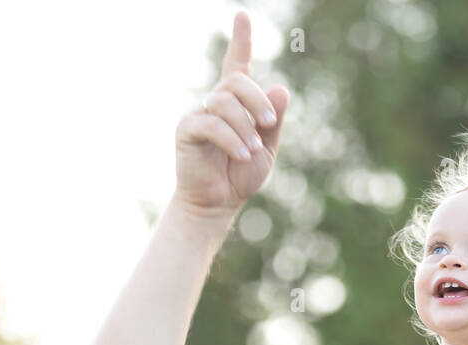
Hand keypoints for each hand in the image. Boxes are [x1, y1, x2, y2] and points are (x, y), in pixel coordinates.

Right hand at [174, 11, 289, 224]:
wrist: (217, 204)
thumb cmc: (240, 175)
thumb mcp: (267, 148)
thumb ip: (273, 121)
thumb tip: (280, 88)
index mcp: (235, 104)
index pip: (237, 65)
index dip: (240, 41)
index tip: (242, 16)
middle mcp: (215, 103)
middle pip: (236, 82)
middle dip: (257, 101)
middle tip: (269, 125)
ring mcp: (198, 114)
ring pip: (224, 102)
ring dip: (245, 126)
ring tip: (253, 150)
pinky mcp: (187, 130)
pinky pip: (210, 124)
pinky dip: (231, 139)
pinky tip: (242, 154)